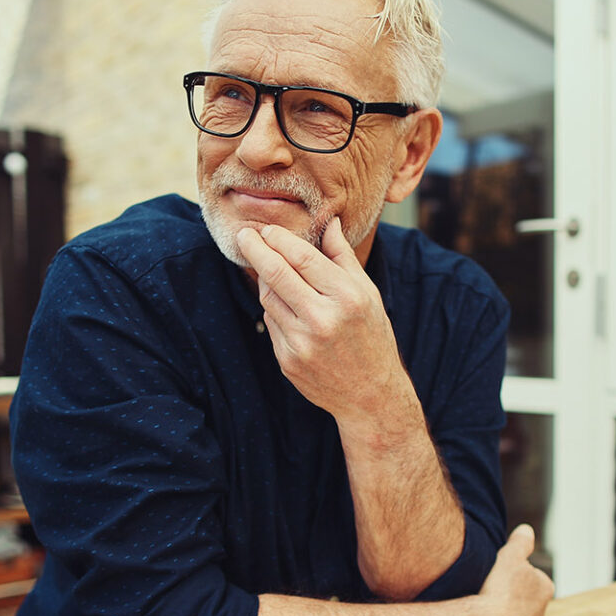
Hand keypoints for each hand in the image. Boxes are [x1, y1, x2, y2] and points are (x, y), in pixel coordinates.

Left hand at [236, 218, 411, 425]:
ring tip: (268, 268)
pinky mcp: (287, 361)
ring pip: (268, 298)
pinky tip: (285, 304)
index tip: (267, 229)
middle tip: (244, 234)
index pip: (301, 257)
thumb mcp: (367, 293)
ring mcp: (302, 343)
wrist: (371, 394)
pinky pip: (270, 323)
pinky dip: (274, 308)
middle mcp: (323, 319)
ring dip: (264, 279)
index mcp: (346, 297)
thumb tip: (327, 221)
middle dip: (255, 249)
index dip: (278, 239)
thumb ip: (343, 257)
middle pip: (275, 273)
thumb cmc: (372, 336)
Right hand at [472, 524, 553, 615]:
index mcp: (545, 588)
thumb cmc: (501, 590)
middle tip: (489, 583)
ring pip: (509, 610)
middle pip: (521, 592)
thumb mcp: (511, 556)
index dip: (513, 567)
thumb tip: (526, 530)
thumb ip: (520, 542)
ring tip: (481, 599)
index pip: (532, 572)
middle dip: (506, 588)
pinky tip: (478, 614)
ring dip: (497, 604)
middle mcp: (539, 612)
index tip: (500, 569)